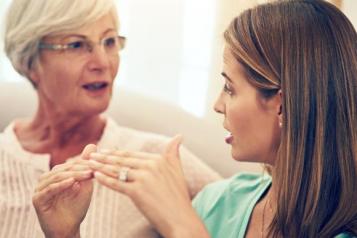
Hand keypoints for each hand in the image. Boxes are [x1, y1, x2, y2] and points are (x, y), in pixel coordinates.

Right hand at [32, 144, 95, 237]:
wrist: (68, 228)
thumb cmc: (76, 207)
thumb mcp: (85, 184)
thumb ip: (86, 166)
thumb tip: (93, 144)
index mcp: (55, 174)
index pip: (70, 165)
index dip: (84, 164)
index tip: (98, 163)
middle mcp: (46, 179)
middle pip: (64, 169)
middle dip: (80, 168)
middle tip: (94, 168)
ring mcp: (40, 189)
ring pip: (57, 177)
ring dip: (73, 175)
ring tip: (87, 174)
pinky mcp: (37, 199)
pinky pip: (50, 189)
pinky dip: (61, 185)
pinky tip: (72, 182)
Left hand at [89, 136, 209, 237]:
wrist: (180, 219)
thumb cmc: (178, 197)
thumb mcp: (178, 170)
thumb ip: (174, 153)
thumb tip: (179, 135)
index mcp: (158, 160)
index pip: (132, 154)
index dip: (116, 152)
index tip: (104, 151)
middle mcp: (151, 166)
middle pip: (122, 160)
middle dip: (104, 157)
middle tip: (90, 155)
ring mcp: (143, 178)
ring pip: (117, 170)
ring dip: (100, 166)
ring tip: (88, 164)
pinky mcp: (137, 192)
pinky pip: (117, 184)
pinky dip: (104, 179)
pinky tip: (95, 176)